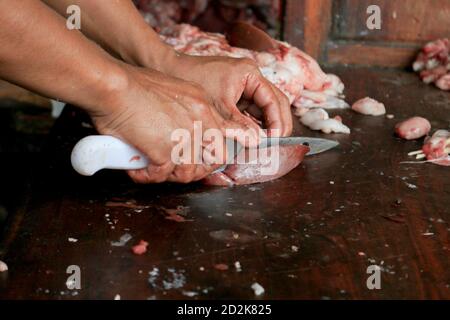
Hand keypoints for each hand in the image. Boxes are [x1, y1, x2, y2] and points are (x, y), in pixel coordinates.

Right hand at [89, 65, 253, 183]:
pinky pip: (161, 175)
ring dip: (170, 175)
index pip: (223, 137)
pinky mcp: (166, 152)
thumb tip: (181, 131)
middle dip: (198, 169)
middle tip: (178, 169)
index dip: (212, 152)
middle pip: (216, 159)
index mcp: (203, 105)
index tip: (201, 158)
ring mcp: (185, 138)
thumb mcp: (173, 91)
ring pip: (188, 172)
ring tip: (153, 169)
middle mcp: (200, 121)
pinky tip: (137, 169)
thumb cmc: (133, 84)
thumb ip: (185, 111)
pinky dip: (147, 176)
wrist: (114, 86)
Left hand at [165, 54, 292, 136]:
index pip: (274, 99)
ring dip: (267, 125)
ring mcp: (245, 86)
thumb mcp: (218, 106)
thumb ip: (239, 125)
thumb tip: (257, 142)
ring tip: (266, 144)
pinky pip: (253, 111)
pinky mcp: (237, 94)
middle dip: (277, 123)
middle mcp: (252, 77)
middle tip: (275, 144)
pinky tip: (254, 137)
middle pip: (276, 102)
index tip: (275, 139)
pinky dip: (255, 124)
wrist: (171, 70)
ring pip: (266, 108)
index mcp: (250, 73)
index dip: (277, 121)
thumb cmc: (192, 80)